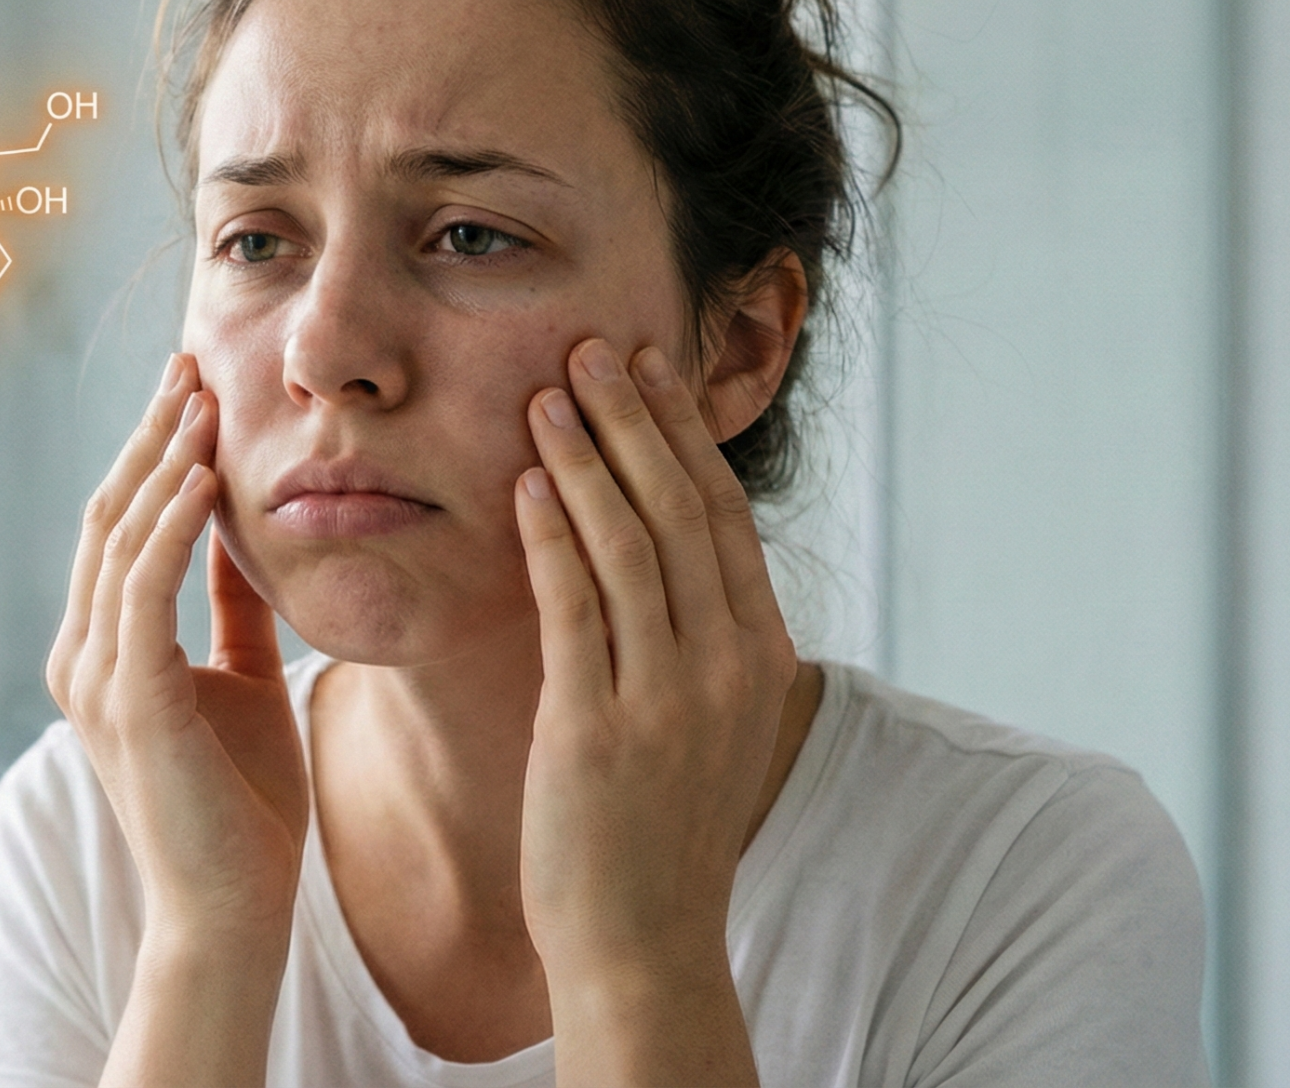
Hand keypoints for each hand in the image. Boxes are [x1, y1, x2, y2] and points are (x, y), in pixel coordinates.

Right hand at [45, 353, 308, 951]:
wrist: (234, 910)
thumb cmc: (243, 806)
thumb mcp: (243, 679)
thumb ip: (230, 610)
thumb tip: (243, 536)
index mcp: (102, 650)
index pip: (119, 525)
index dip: (153, 451)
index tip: (194, 386)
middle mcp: (81, 656)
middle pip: (108, 514)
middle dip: (151, 434)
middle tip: (190, 362)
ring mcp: (94, 678)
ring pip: (120, 539)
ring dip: (163, 462)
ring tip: (203, 398)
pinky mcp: (128, 701)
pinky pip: (145, 588)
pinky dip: (172, 525)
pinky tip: (207, 477)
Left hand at [512, 339, 794, 1082]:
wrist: (644, 941)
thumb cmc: (659, 829)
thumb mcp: (706, 722)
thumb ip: (697, 637)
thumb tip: (666, 548)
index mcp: (760, 658)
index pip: (720, 518)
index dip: (683, 435)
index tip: (649, 368)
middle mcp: (726, 668)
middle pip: (681, 512)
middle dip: (636, 421)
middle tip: (595, 348)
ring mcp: (667, 698)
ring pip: (630, 545)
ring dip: (587, 458)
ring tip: (549, 392)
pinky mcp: (601, 729)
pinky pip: (577, 609)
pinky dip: (554, 537)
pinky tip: (529, 483)